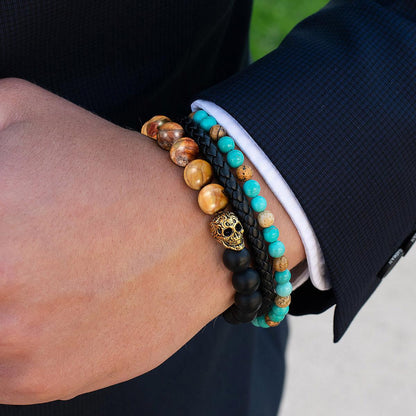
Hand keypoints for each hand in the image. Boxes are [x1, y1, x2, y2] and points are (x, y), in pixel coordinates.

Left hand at [0, 78, 303, 403]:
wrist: (197, 228)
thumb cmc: (114, 166)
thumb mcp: (20, 108)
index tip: (2, 221)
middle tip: (20, 244)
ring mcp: (14, 350)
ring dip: (0, 300)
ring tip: (32, 272)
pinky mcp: (47, 382)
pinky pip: (0, 368)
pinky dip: (9, 339)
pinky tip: (44, 305)